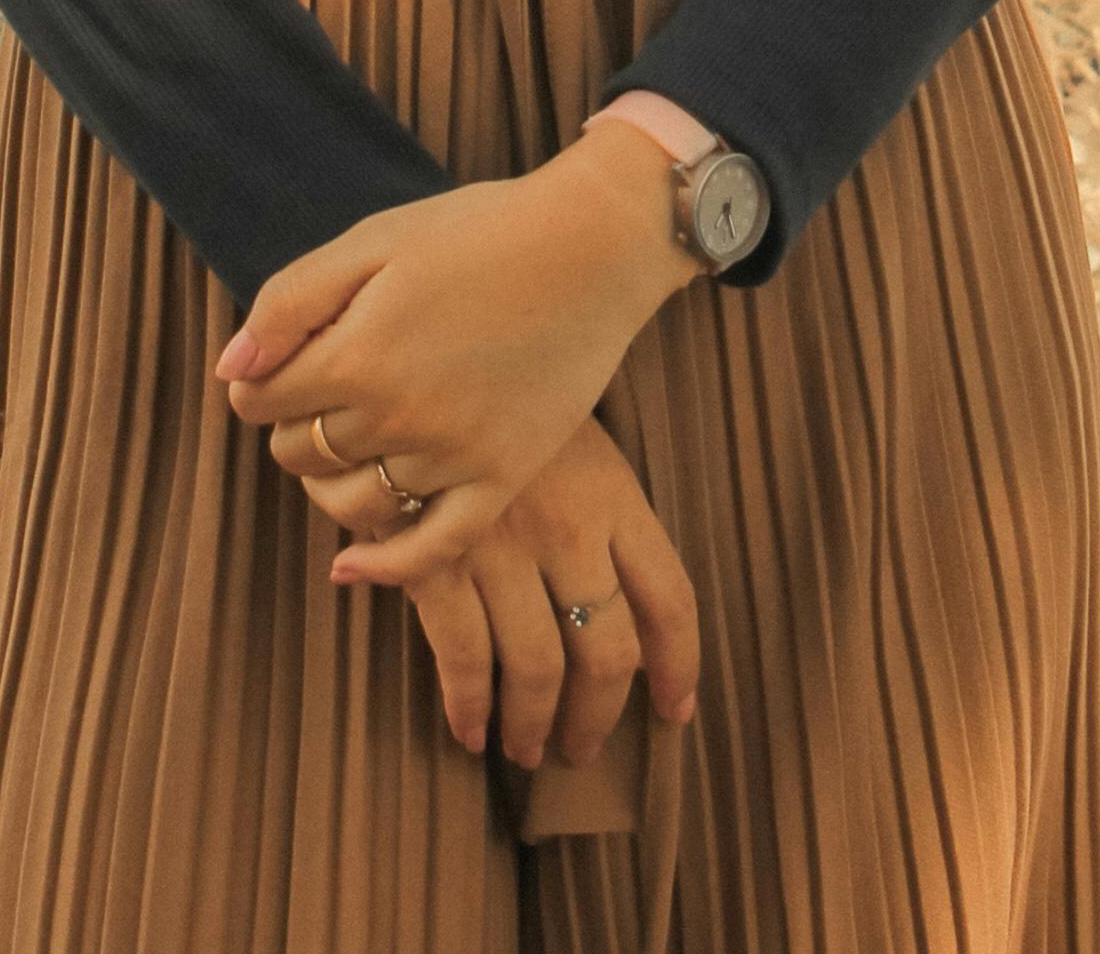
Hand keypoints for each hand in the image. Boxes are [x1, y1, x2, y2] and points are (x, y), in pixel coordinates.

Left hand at [212, 126, 699, 589]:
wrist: (591, 246)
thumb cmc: (476, 230)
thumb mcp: (373, 240)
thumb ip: (291, 303)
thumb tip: (232, 371)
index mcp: (358, 354)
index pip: (259, 403)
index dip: (257, 382)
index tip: (281, 361)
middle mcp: (399, 417)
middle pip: (301, 454)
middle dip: (296, 423)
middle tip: (326, 386)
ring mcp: (452, 457)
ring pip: (352, 503)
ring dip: (333, 479)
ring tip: (348, 443)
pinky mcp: (501, 480)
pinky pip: (430, 550)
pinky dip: (384, 565)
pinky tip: (351, 564)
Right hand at [407, 417, 699, 771]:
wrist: (420, 350)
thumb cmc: (502, 394)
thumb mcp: (574, 435)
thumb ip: (602, 512)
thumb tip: (627, 608)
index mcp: (613, 492)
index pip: (670, 598)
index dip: (679, 665)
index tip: (676, 709)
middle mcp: (568, 526)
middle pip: (607, 652)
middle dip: (596, 716)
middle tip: (581, 748)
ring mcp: (502, 545)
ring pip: (538, 669)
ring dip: (531, 725)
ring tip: (526, 749)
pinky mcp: (437, 556)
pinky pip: (464, 657)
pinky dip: (468, 706)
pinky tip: (469, 729)